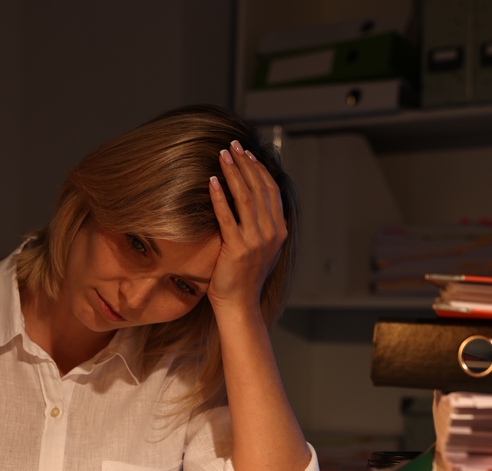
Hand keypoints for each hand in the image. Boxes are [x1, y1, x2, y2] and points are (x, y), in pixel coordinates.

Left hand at [206, 140, 286, 314]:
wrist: (239, 304)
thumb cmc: (243, 276)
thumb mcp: (259, 247)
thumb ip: (261, 225)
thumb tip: (253, 201)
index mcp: (279, 230)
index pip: (271, 190)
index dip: (259, 169)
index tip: (246, 153)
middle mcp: (271, 233)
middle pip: (259, 188)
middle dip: (245, 164)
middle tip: (233, 145)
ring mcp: (256, 241)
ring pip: (246, 198)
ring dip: (233, 174)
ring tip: (222, 156)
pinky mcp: (237, 249)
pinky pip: (228, 217)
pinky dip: (220, 197)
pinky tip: (212, 182)